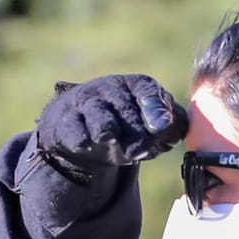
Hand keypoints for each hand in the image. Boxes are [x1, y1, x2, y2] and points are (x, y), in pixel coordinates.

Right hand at [34, 74, 185, 180]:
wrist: (78, 131)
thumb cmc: (123, 126)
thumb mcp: (149, 124)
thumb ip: (171, 126)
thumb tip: (174, 131)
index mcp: (136, 86)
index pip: (148, 91)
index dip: (155, 108)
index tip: (162, 126)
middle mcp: (110, 90)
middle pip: (125, 110)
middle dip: (135, 132)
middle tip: (143, 151)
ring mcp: (86, 104)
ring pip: (98, 115)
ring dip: (105, 128)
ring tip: (110, 139)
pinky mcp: (65, 122)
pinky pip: (72, 128)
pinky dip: (79, 137)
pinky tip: (85, 144)